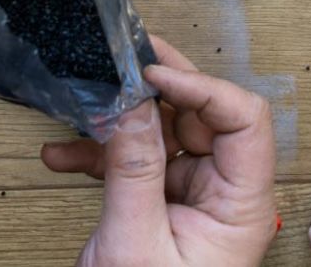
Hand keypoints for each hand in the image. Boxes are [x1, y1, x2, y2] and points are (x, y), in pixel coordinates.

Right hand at [41, 38, 276, 266]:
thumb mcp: (134, 243)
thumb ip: (133, 171)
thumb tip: (133, 105)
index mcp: (243, 207)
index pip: (245, 121)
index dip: (203, 88)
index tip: (154, 75)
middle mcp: (226, 196)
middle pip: (206, 118)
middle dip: (159, 94)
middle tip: (122, 67)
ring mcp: (195, 198)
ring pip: (167, 135)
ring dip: (121, 123)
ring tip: (85, 111)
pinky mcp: (163, 205)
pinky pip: (139, 162)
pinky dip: (102, 154)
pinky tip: (65, 153)